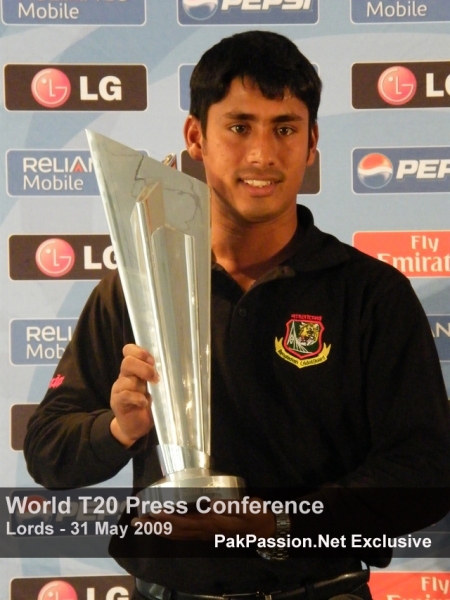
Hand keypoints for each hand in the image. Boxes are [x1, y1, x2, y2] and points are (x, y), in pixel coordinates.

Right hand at [110, 344, 158, 447]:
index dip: (140, 352)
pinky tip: (144, 403)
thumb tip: (171, 366)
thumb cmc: (146, 404)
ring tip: (151, 395)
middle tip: (156, 379)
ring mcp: (119, 388)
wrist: (134, 426)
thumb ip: (155, 376)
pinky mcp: (117, 402)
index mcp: (133, 369)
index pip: (129, 351)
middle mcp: (124, 376)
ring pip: (127, 379)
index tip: (153, 362)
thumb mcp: (152, 387)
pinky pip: (125, 395)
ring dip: (142, 386)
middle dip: (144, 368)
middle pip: (128, 362)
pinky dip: (137, 398)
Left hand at [133, 498, 276, 540]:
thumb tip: (212, 504)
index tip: (152, 513)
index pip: (185, 522)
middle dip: (156, 526)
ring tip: (143, 525)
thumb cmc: (257, 516)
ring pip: (178, 534)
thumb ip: (231, 507)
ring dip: (159, 530)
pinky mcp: (207, 532)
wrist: (266, 529)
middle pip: (176, 531)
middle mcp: (205, 531)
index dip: (167, 519)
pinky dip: (170, 532)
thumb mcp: (248, 509)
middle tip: (137, 521)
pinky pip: (184, 535)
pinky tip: (163, 528)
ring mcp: (205, 534)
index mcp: (212, 523)